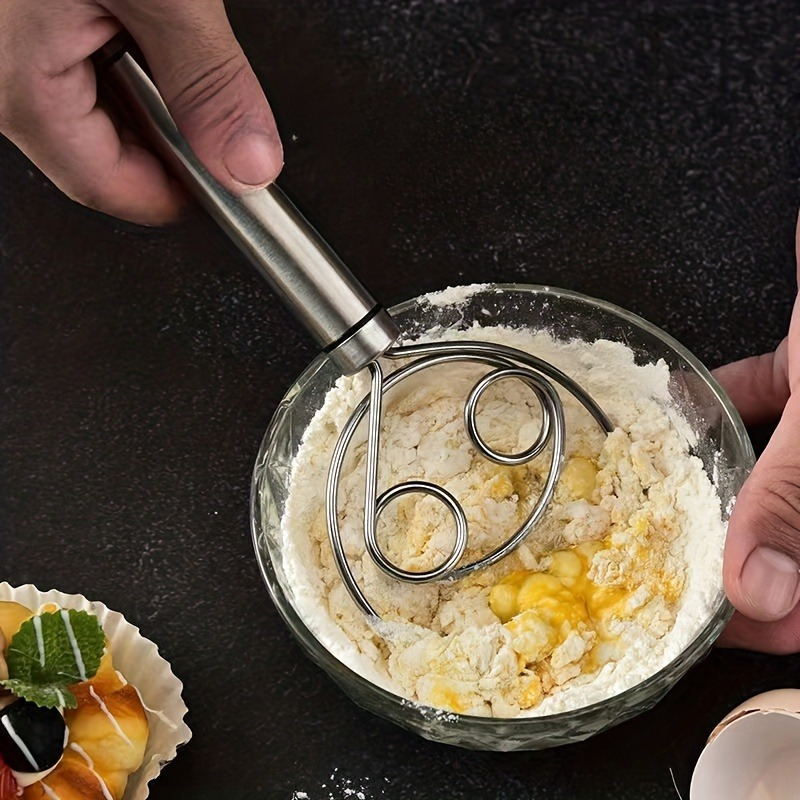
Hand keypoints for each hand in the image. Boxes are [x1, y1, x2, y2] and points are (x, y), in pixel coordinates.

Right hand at [0, 0, 282, 223]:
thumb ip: (208, 82)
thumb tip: (247, 166)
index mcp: (21, 87)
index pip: (110, 189)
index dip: (181, 199)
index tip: (229, 191)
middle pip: (102, 156)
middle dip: (168, 140)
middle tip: (209, 102)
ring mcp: (2, 52)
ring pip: (90, 111)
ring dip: (146, 92)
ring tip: (163, 34)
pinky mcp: (14, 28)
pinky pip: (73, 68)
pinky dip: (119, 57)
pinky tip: (136, 24)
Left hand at [714, 214, 799, 652]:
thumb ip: (793, 495)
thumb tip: (760, 587)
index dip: (783, 620)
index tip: (718, 629)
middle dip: (749, 554)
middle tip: (680, 570)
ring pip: (784, 469)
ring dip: (733, 482)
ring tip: (672, 506)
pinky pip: (779, 399)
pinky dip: (737, 404)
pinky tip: (689, 404)